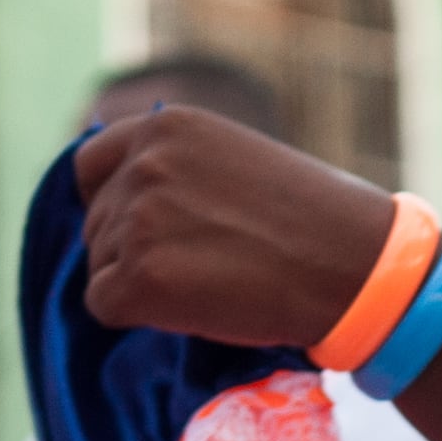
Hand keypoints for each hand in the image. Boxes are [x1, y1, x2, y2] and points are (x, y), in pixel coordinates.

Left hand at [72, 106, 404, 350]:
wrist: (350, 266)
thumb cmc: (312, 218)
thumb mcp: (235, 158)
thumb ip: (177, 166)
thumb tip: (124, 202)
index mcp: (167, 124)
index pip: (91, 165)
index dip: (111, 202)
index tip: (143, 228)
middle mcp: (143, 163)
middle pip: (96, 221)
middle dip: (130, 248)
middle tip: (196, 266)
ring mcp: (136, 218)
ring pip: (99, 265)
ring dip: (138, 283)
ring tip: (206, 282)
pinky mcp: (138, 276)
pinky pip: (103, 304)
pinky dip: (137, 315)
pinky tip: (190, 308)